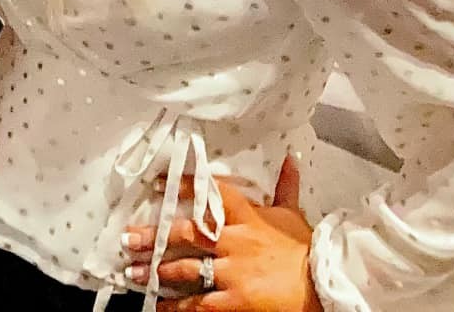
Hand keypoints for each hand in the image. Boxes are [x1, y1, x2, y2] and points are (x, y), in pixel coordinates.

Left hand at [123, 159, 323, 311]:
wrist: (323, 287)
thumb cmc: (306, 251)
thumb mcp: (294, 215)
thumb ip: (286, 187)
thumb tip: (291, 157)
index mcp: (248, 218)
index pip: (212, 194)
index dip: (184, 185)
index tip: (158, 183)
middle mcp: (235, 243)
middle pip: (188, 233)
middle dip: (155, 236)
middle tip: (129, 237)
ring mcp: (233, 273)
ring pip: (187, 269)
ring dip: (157, 271)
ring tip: (134, 272)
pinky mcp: (236, 301)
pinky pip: (200, 304)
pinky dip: (178, 308)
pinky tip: (160, 307)